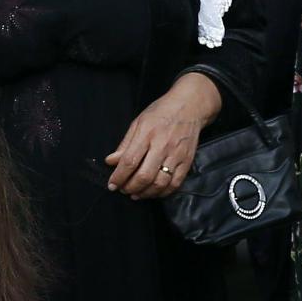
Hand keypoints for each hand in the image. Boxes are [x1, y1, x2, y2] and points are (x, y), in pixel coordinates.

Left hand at [106, 74, 221, 198]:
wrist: (190, 106)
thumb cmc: (161, 112)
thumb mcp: (138, 122)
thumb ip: (125, 144)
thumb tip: (111, 161)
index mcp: (147, 134)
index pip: (130, 161)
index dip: (119, 177)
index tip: (112, 185)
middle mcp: (162, 146)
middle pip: (144, 176)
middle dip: (131, 187)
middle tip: (124, 189)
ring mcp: (176, 155)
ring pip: (160, 183)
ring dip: (145, 193)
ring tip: (136, 194)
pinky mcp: (187, 161)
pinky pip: (175, 183)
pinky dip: (163, 193)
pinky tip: (154, 192)